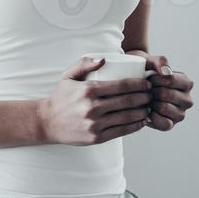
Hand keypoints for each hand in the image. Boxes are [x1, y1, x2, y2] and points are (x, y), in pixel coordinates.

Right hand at [37, 56, 152, 145]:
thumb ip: (84, 63)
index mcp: (88, 90)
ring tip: (149, 106)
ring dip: (143, 111)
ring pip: (128, 117)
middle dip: (145, 96)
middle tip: (151, 94)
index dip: (139, 84)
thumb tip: (104, 59)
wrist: (46, 122)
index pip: (122, 85)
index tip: (147, 83)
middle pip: (128, 101)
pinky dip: (135, 126)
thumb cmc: (60, 97)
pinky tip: (142, 120)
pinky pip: (122, 131)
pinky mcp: (96, 138)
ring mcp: (95, 124)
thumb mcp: (68, 76)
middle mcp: (93, 108)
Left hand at [128, 51, 193, 130]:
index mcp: (187, 83)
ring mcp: (180, 113)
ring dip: (152, 103)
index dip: (156, 79)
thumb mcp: (150, 61)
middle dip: (152, 91)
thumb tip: (166, 72)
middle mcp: (187, 99)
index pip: (171, 81)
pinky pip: (164, 124)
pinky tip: (146, 110)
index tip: (149, 78)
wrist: (134, 85)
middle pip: (168, 95)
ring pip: (165, 108)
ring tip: (146, 99)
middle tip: (146, 90)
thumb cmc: (144, 72)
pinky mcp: (171, 124)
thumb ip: (160, 61)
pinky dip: (152, 117)